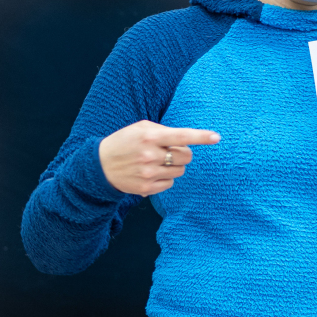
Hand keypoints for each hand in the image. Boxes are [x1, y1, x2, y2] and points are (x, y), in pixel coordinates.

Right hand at [97, 120, 218, 195]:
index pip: (181, 136)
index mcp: (149, 136)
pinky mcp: (146, 188)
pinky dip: (165, 179)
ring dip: (173, 166)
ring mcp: (148, 173)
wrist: (99, 166)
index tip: (217, 137)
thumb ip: (163, 131)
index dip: (201, 136)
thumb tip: (187, 141)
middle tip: (169, 152)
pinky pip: (170, 184)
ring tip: (156, 163)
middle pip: (186, 156)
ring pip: (180, 171)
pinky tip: (151, 174)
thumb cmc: (124, 142)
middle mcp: (150, 155)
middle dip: (183, 154)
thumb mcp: (140, 128)